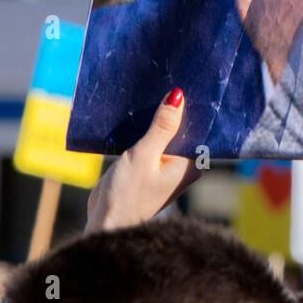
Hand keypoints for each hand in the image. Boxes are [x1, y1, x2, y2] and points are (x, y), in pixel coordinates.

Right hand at [85, 88, 202, 232]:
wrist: (105, 226)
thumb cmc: (127, 195)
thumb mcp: (144, 155)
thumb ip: (162, 127)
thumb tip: (178, 96)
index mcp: (190, 164)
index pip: (197, 128)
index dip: (193, 106)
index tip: (189, 80)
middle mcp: (183, 166)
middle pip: (181, 130)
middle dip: (174, 110)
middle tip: (169, 77)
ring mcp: (166, 168)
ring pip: (164, 135)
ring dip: (157, 120)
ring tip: (153, 88)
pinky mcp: (149, 169)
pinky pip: (152, 144)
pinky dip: (146, 131)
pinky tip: (139, 113)